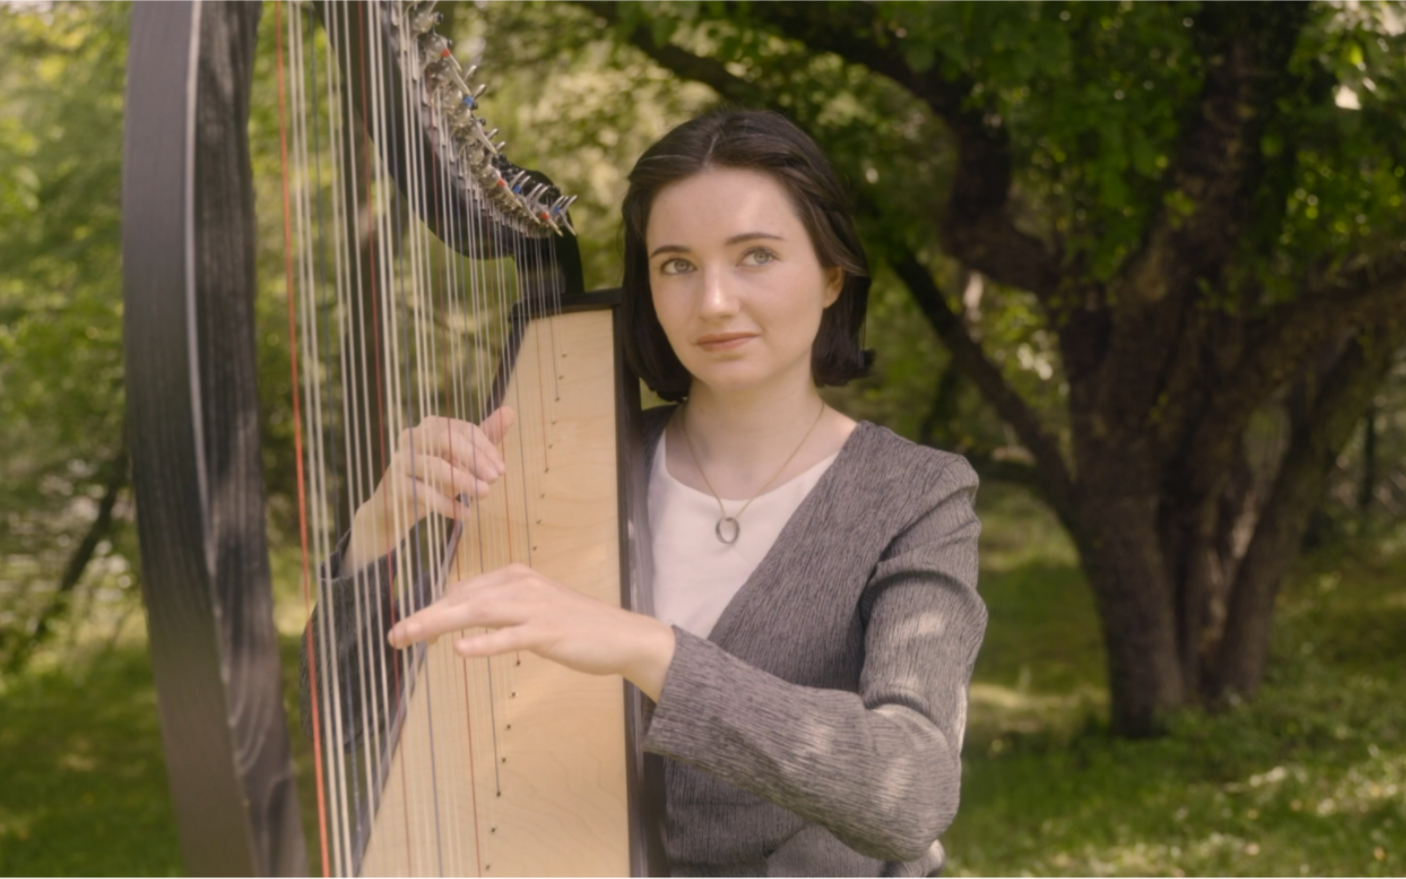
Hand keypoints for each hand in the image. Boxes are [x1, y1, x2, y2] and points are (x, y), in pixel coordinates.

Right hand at [344, 407, 515, 571]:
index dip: (485, 448)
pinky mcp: (394, 485)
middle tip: (495, 479)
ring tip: (485, 495)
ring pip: (435, 466)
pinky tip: (465, 515)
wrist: (397, 510)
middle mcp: (413, 437)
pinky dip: (447, 504)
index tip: (501, 469)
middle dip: (475, 459)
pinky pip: (424, 493)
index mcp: (431, 426)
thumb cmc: (434, 479)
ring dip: (464, 481)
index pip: (462, 429)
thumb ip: (484, 437)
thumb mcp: (462, 459)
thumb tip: (510, 411)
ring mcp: (401, 460)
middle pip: (446, 438)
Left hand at [386, 563, 675, 700]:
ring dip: (439, 624)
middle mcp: (522, 585)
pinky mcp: (548, 631)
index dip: (432, 608)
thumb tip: (462, 615)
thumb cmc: (577, 626)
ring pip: (478, 612)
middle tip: (394, 634)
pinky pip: (510, 637)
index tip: (407, 627)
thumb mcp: (535, 609)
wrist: (623, 636)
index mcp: (516, 577)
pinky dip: (483, 643)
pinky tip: (460, 650)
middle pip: (463, 598)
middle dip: (424, 615)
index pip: (463, 590)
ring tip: (410, 637)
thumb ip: (501, 609)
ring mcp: (536, 607)